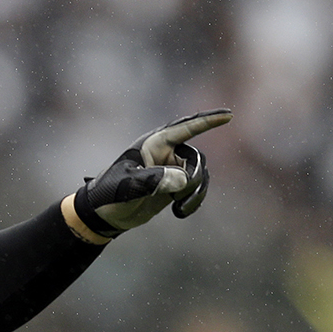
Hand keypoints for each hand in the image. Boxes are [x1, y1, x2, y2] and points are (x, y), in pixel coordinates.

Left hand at [71, 109, 232, 238]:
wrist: (104, 215)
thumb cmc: (109, 194)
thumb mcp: (127, 187)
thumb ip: (153, 180)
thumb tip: (181, 180)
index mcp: (154, 144)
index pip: (185, 128)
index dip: (207, 121)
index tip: (228, 116)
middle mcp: (166, 153)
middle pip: (196, 159)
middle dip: (193, 179)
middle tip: (177, 196)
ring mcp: (172, 168)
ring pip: (200, 175)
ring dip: (194, 193)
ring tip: (178, 208)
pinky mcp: (175, 184)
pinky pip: (196, 188)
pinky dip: (194, 200)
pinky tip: (180, 212)